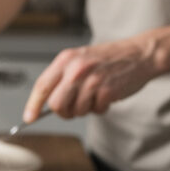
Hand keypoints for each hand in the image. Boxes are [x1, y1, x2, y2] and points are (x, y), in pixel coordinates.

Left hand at [23, 36, 158, 121]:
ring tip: (95, 95)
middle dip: (63, 112)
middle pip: (56, 105)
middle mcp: (76, 69)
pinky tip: (107, 95)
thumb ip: (62, 78)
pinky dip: (100, 108)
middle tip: (73, 108)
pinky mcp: (107, 90)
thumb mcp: (79, 59)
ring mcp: (92, 80)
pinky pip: (95, 111)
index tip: (29, 117)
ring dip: (85, 109)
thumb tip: (44, 104)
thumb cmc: (108, 59)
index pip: (42, 86)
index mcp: (66, 59)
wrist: (140, 53)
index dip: (33, 105)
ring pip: (76, 111)